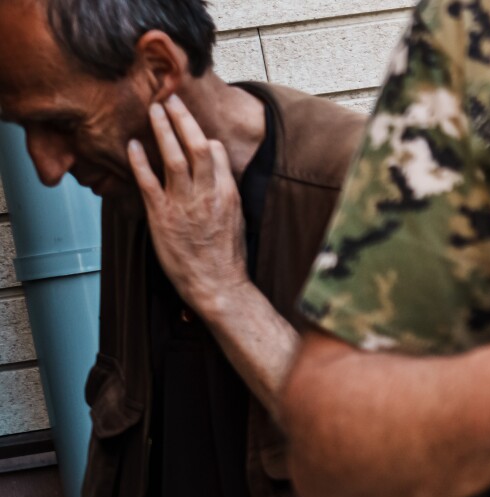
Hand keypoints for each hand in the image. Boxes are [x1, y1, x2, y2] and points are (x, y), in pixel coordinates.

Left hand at [127, 96, 250, 318]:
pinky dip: (140, 161)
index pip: (216, 153)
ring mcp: (185, 204)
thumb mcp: (237, 220)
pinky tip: (133, 145)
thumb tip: (220, 169)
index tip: (189, 123)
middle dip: (183, 119)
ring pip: (174, 157)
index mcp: (228, 194)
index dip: (201, 134)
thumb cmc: (227, 258)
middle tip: (171, 99)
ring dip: (163, 130)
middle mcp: (208, 194)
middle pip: (196, 146)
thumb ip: (226, 192)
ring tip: (153, 110)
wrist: (219, 285)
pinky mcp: (163, 216)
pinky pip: (149, 181)